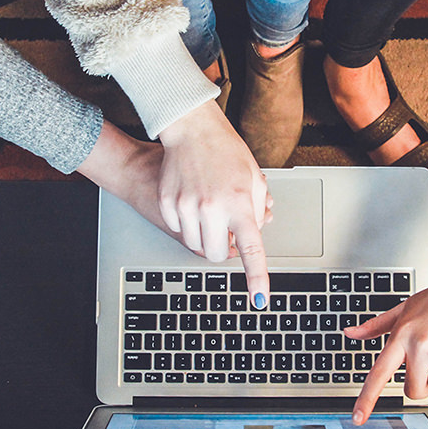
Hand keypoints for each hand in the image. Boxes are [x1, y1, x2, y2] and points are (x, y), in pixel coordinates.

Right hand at [156, 102, 272, 307]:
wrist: (192, 129)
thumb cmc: (226, 151)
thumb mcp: (254, 179)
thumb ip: (258, 211)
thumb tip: (254, 234)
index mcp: (240, 203)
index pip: (251, 250)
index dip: (256, 278)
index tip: (259, 299)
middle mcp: (212, 208)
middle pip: (216, 255)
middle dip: (222, 249)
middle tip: (226, 230)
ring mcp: (186, 206)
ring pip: (195, 245)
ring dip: (205, 235)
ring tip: (209, 209)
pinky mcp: (167, 203)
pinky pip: (178, 229)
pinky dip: (187, 223)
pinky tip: (192, 200)